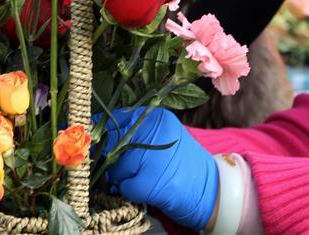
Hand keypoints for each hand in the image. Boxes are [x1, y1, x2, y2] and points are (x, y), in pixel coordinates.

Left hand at [101, 107, 217, 230]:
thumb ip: (136, 130)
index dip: (103, 132)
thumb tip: (96, 132)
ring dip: (118, 177)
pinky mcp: (151, 182)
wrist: (212, 189)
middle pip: (112, 144)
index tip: (97, 141)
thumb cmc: (182, 162)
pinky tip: (141, 189)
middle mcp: (155, 132)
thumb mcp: (163, 135)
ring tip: (136, 178)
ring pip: (115, 167)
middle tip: (118, 167)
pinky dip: (127, 191)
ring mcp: (153, 156)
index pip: (115, 119)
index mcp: (157, 116)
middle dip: (110, 158)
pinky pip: (124, 186)